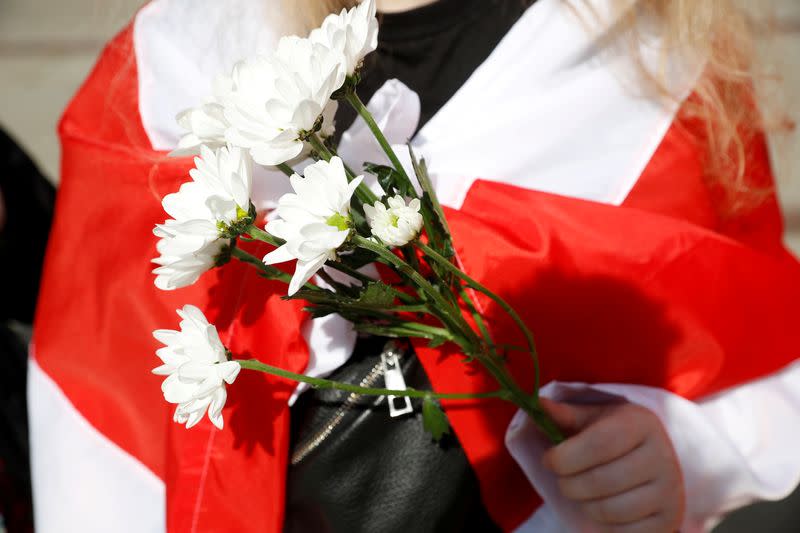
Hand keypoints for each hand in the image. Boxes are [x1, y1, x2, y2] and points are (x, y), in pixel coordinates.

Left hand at [541, 398, 683, 532]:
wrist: (657, 459)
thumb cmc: (615, 436)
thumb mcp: (593, 419)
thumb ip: (565, 415)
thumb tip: (538, 404)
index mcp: (641, 423)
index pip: (597, 445)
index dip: (564, 457)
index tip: (549, 460)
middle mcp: (662, 456)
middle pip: (600, 482)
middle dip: (569, 484)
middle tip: (564, 479)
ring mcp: (670, 490)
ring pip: (610, 510)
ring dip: (585, 504)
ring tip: (583, 492)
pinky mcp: (669, 519)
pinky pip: (625, 532)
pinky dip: (604, 524)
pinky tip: (603, 506)